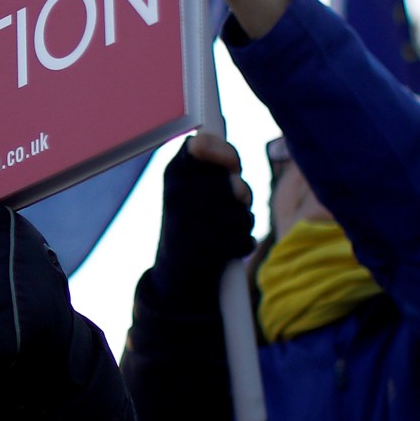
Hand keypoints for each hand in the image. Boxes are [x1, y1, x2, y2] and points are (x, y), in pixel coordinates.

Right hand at [149, 135, 255, 310]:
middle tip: (230, 207)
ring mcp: (187, 218)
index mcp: (174, 172)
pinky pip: (245, 239)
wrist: (175, 275)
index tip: (232, 167)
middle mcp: (176, 191)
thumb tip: (238, 182)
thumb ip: (221, 169)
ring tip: (224, 231)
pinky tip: (224, 250)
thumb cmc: (195, 224)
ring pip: (244, 214)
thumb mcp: (199, 190)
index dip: (226, 154)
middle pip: (237, 184)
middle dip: (241, 199)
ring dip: (243, 225)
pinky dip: (241, 247)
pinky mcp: (202, 246)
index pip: (204, 144)